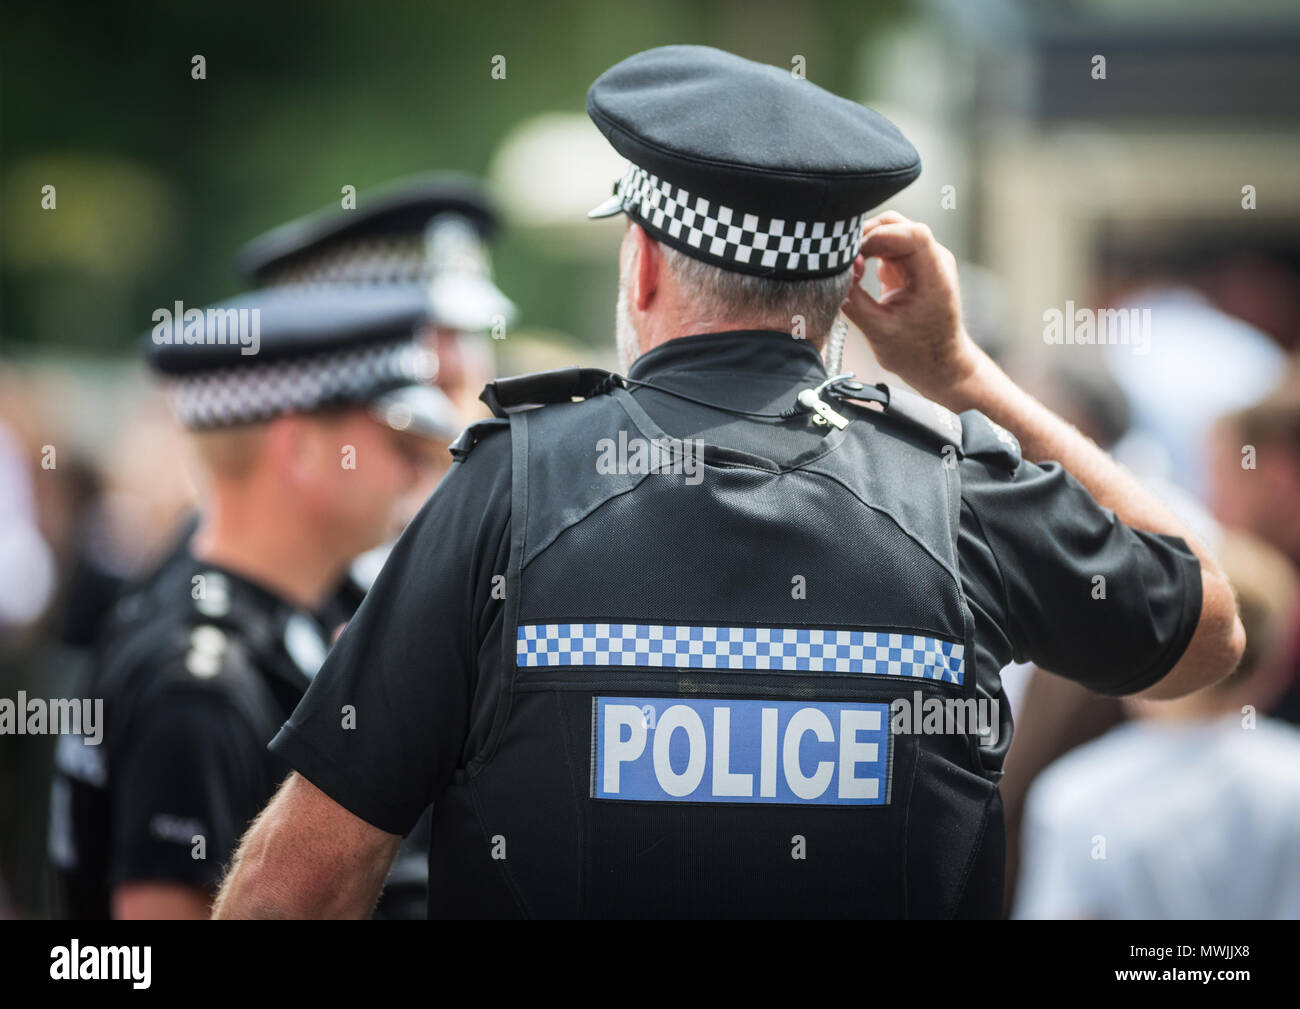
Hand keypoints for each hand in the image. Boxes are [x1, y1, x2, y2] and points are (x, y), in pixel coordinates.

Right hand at [840, 211, 980, 403]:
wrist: (939, 365)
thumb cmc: (917, 353)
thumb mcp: (879, 331)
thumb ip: (854, 300)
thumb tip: (831, 275)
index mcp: (934, 275)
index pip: (911, 233)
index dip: (877, 236)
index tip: (852, 256)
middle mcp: (933, 260)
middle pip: (897, 226)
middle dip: (865, 237)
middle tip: (842, 260)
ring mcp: (923, 261)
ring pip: (889, 232)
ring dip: (865, 245)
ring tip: (848, 270)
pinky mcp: (911, 267)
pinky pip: (887, 247)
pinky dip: (867, 255)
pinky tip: (856, 275)